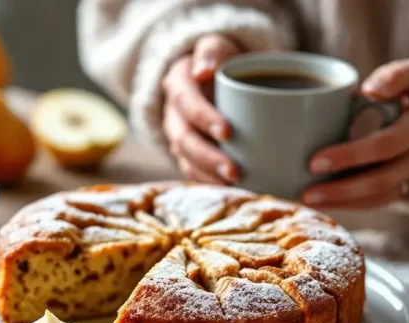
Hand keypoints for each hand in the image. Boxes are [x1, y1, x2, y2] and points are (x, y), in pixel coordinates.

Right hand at [162, 34, 239, 183]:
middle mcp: (173, 111)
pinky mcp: (187, 153)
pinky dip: (208, 182)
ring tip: (234, 184)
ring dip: (208, 174)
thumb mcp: (219, 46)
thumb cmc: (224, 61)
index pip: (186, 101)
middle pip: (184, 138)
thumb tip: (203, 72)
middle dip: (208, 156)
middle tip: (235, 170)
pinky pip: (192, 171)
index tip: (227, 131)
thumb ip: (212, 51)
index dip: (203, 118)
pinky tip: (228, 190)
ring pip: (185, 159)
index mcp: (178, 81)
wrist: (217, 76)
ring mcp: (178, 135)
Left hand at [302, 59, 408, 208]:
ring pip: (383, 196)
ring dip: (344, 202)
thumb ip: (398, 75)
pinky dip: (355, 204)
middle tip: (305, 192)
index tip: (315, 161)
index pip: (387, 144)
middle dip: (341, 188)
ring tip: (309, 200)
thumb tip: (368, 89)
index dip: (351, 156)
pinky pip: (385, 200)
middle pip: (382, 178)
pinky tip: (327, 203)